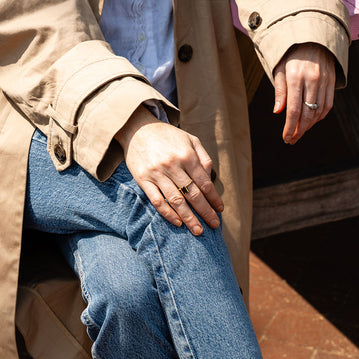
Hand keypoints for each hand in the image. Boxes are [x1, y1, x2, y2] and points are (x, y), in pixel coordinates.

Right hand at [115, 106, 223, 235]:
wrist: (137, 127)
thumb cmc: (168, 136)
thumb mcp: (190, 139)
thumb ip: (203, 157)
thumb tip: (211, 177)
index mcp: (187, 156)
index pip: (204, 183)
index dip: (214, 199)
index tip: (220, 210)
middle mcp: (173, 165)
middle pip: (193, 195)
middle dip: (205, 212)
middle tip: (214, 225)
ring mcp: (157, 173)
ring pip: (176, 201)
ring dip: (189, 218)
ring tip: (198, 231)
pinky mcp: (143, 180)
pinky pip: (157, 201)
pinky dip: (168, 214)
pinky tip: (178, 223)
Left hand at [273, 42, 335, 144]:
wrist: (313, 36)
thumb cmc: (291, 54)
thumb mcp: (280, 68)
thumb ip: (280, 90)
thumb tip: (278, 112)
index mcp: (295, 75)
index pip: (293, 110)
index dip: (289, 127)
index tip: (286, 138)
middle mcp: (311, 79)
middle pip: (307, 114)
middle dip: (299, 130)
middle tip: (292, 139)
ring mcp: (324, 80)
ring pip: (318, 112)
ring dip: (309, 126)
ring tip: (300, 131)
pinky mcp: (332, 81)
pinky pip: (327, 105)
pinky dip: (319, 116)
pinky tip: (311, 121)